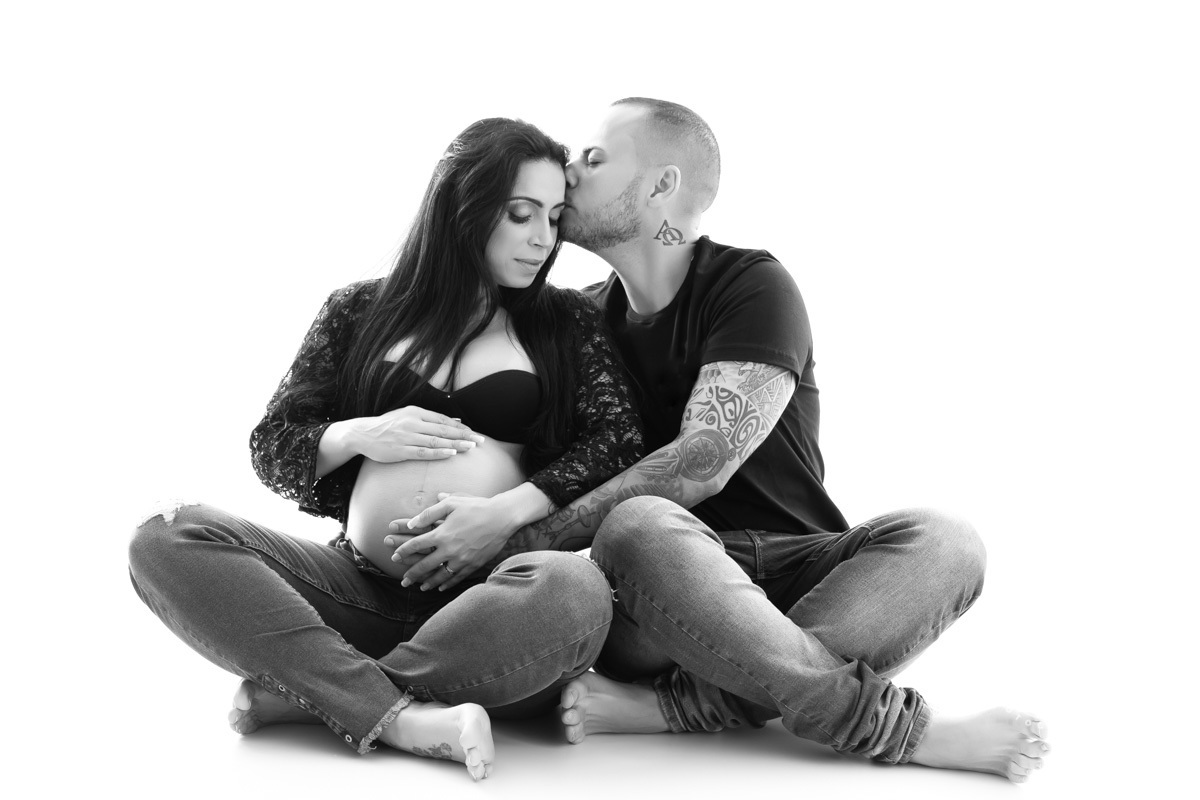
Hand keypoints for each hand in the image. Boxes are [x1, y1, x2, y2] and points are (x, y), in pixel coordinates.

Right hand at [353, 406, 483, 462]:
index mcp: (415, 412)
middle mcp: (413, 422)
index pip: (443, 419)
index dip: (460, 427)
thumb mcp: (407, 415)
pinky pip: (423, 451)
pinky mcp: (400, 450)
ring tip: (471, 447)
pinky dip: (438, 452)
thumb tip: (456, 421)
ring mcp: (406, 436)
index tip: (474, 432)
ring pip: (436, 440)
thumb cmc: (387, 426)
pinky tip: (450, 453)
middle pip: (443, 429)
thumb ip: (430, 419)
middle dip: (464, 435)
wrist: (362, 434)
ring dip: (455, 444)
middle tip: (480, 441)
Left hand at [385, 494, 517, 591]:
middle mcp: (450, 549)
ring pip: (440, 576)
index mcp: (442, 533)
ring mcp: (461, 559)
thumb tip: (412, 524)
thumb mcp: (452, 503)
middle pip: (425, 565)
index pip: (416, 545)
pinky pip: (457, 578)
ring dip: (428, 583)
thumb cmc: (476, 507)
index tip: (395, 557)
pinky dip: (447, 584)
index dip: (403, 551)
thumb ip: (429, 513)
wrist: (502, 517)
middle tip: (403, 582)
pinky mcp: (473, 564)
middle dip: (411, 574)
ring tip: (419, 587)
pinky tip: (441, 588)